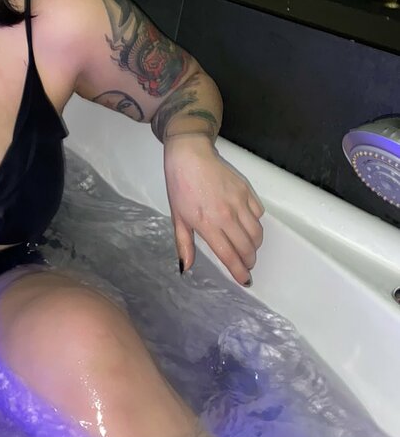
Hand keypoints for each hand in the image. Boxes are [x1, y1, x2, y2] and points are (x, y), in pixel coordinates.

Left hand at [162, 134, 263, 285]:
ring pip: (257, 233)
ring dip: (255, 245)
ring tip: (248, 248)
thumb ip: (184, 244)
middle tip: (246, 265)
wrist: (190, 156)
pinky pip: (259, 214)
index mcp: (207, 224)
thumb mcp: (177, 217)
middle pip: (247, 247)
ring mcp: (239, 202)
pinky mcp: (247, 191)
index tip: (245, 280)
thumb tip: (185, 267)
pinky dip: (256, 223)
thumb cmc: (180, 186)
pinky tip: (247, 224)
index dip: (238, 271)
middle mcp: (227, 215)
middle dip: (249, 261)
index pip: (229, 255)